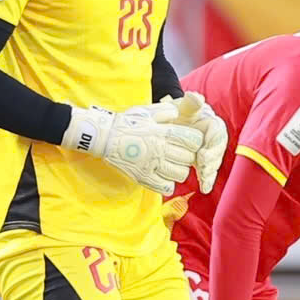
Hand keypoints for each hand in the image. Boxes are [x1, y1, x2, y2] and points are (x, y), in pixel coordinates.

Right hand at [62, 103, 202, 194]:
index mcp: (162, 132)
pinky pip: (166, 187)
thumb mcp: (146, 112)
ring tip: (172, 166)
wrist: (104, 137)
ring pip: (181, 174)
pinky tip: (163, 177)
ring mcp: (151, 165)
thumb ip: (165, 111)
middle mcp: (159, 149)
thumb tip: (178, 113)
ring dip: (180, 171)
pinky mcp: (143, 177)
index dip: (195, 142)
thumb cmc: (126, 123)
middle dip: (188, 157)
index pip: (193, 140)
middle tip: (181, 155)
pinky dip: (168, 184)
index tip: (190, 143)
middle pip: (189, 158)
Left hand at [163, 92, 227, 194]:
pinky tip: (205, 188)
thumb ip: (190, 103)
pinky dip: (207, 180)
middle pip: (218, 150)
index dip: (212, 145)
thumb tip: (194, 96)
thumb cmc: (178, 113)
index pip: (218, 134)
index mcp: (212, 123)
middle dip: (211, 161)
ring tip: (203, 181)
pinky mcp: (205, 160)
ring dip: (210, 172)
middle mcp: (215, 137)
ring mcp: (211, 150)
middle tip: (202, 169)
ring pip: (214, 162)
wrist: (173, 124)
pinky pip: (209, 170)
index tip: (202, 154)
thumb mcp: (182, 107)